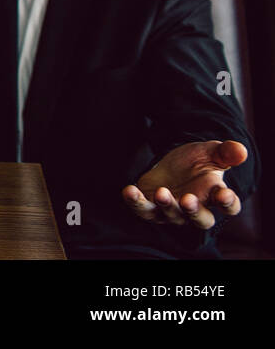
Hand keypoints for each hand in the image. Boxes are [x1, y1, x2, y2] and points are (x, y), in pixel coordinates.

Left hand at [122, 140, 246, 230]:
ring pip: (171, 215)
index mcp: (216, 196)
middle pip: (200, 219)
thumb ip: (226, 152)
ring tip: (161, 192)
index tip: (223, 194)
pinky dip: (136, 202)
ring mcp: (173, 211)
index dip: (228, 202)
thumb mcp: (211, 152)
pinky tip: (129, 190)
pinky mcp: (151, 207)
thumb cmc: (197, 162)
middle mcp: (196, 209)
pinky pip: (143, 209)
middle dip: (193, 211)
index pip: (228, 205)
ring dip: (166, 206)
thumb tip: (241, 151)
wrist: (173, 164)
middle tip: (187, 199)